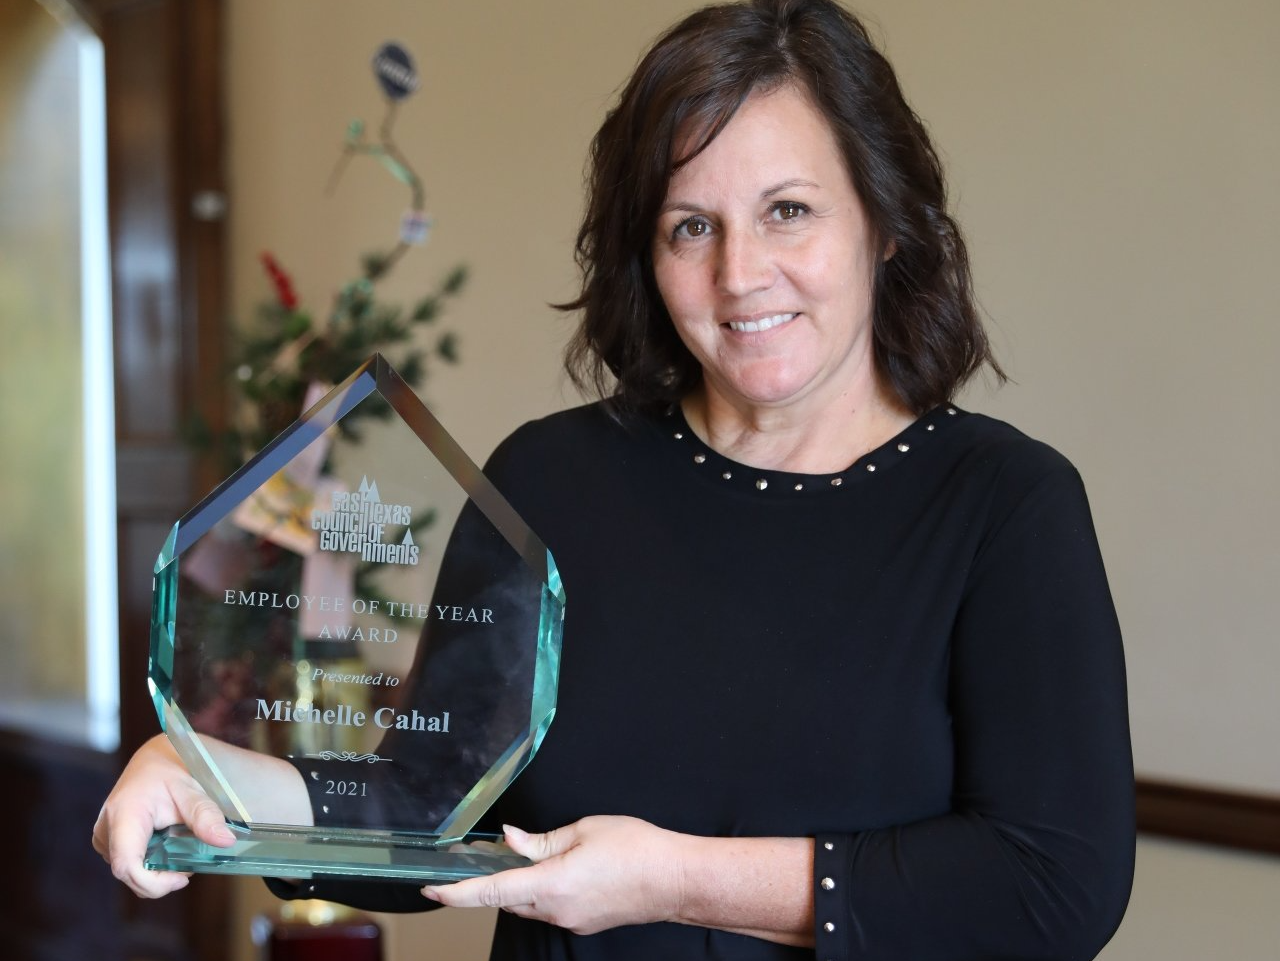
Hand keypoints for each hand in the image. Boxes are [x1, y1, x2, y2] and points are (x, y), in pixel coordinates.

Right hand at [92, 734, 235, 897]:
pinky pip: (129, 865)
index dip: (153, 882)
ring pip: (129, 873)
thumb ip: (206, 815)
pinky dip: (150, 865)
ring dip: (156, 872)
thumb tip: (226, 841)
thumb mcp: (193, 789)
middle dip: (161, 878)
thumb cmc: (171, 772)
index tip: (182, 878)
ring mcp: (105, 838)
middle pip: (129, 874)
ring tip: (179, 848)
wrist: (154, 761)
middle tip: (189, 863)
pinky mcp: (108, 843)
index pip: (126, 864)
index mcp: (124, 814)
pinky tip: (167, 849)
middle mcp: (106, 830)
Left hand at [422, 816, 684, 934]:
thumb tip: (510, 840)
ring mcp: (571, 921)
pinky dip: (544, 890)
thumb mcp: (584, 830)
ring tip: (532, 857)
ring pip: (530, 904)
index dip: (457, 892)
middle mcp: (557, 910)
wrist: (676, 880)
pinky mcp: (585, 923)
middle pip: (508, 899)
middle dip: (494, 880)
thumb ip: (541, 840)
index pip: (492, 892)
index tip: (433, 889)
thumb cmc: (637, 849)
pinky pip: (551, 907)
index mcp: (552, 884)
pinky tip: (560, 869)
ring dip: (522, 885)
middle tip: (487, 857)